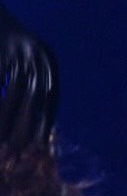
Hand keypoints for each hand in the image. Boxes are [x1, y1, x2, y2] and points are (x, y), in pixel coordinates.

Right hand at [0, 4, 58, 151]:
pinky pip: (1, 82)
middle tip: (23, 149)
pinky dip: (0, 103)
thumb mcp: (28, 61)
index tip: (43, 143)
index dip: (47, 120)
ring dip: (8, 119)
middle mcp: (38, 54)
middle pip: (36, 97)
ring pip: (15, 93)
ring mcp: (19, 52)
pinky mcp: (3, 53)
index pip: (52, 96)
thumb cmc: (9, 46)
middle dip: (29, 125)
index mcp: (48, 59)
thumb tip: (41, 120)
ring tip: (3, 142)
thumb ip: (34, 84)